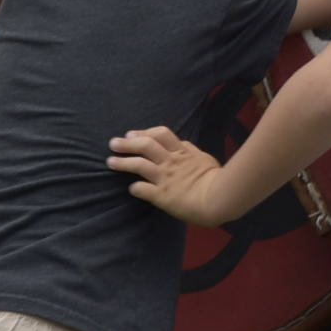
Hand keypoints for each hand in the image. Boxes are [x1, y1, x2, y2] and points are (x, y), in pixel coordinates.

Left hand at [107, 126, 226, 223]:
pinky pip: (142, 189)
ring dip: (123, 162)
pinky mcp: (161, 195)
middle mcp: (171, 162)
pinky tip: (130, 188)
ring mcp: (165, 177)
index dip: (145, 133)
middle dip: (128, 143)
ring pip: (139, 164)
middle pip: (146, 145)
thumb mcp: (206, 159)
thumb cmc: (218, 179)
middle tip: (114, 143)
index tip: (132, 134)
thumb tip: (185, 146)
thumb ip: (193, 152)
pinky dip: (134, 187)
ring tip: (110, 161)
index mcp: (183, 152)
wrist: (220, 197)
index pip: (161, 135)